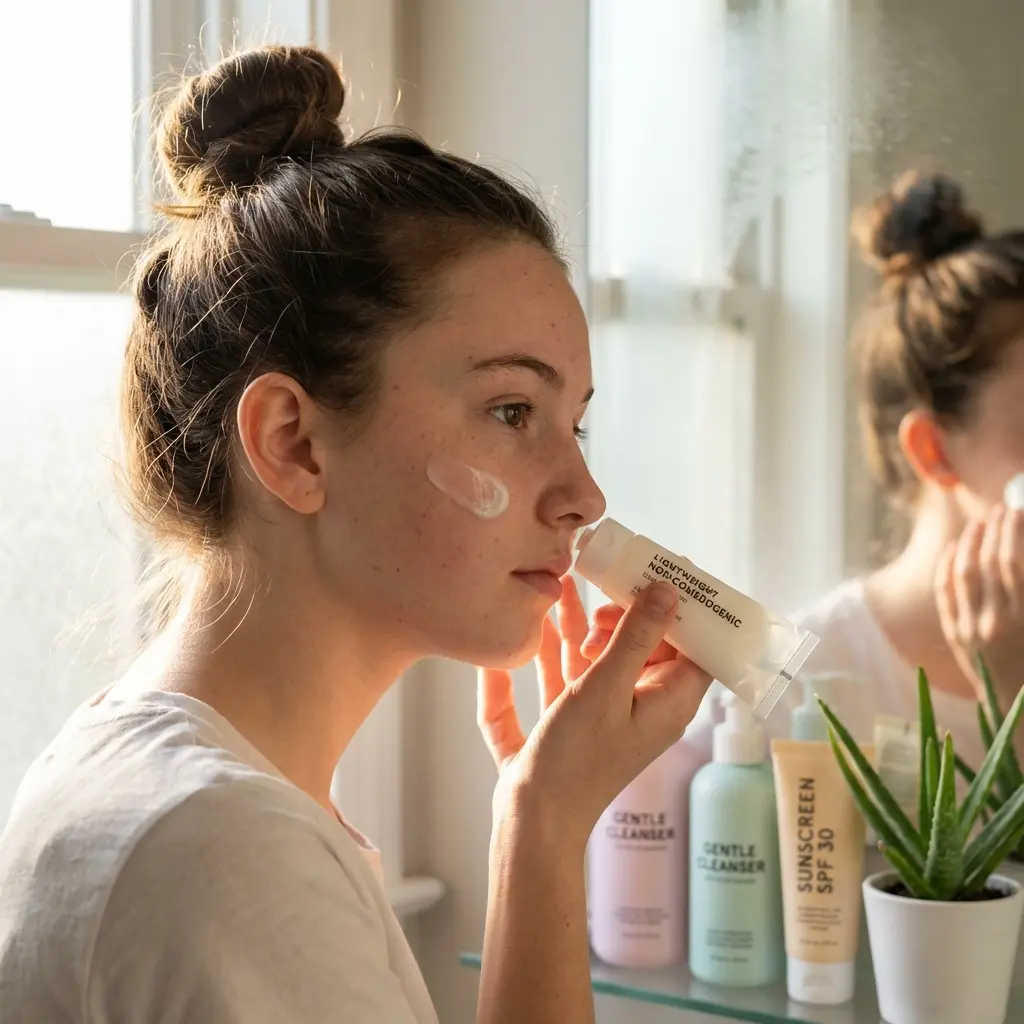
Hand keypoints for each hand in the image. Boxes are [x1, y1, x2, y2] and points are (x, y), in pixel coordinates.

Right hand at [477, 576, 710, 853]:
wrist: (531, 823)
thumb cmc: (577, 760)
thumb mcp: (608, 687)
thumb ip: (636, 636)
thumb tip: (669, 590)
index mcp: (666, 704)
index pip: (691, 646)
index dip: (681, 609)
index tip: (662, 573)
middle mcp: (638, 709)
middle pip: (641, 648)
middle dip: (623, 616)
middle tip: (604, 600)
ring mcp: (599, 719)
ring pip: (594, 660)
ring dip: (580, 627)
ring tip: (562, 590)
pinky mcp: (564, 726)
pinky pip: (555, 681)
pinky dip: (543, 657)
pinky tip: (527, 630)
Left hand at [936, 505, 1023, 706]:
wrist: (1017, 705)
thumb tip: (1019, 554)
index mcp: (1023, 620)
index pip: (1012, 563)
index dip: (1012, 532)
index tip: (1016, 512)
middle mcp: (993, 623)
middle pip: (987, 563)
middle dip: (994, 531)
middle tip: (1000, 510)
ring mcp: (968, 630)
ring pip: (961, 574)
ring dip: (969, 543)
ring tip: (978, 523)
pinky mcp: (953, 636)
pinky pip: (944, 593)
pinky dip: (945, 567)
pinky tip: (951, 550)